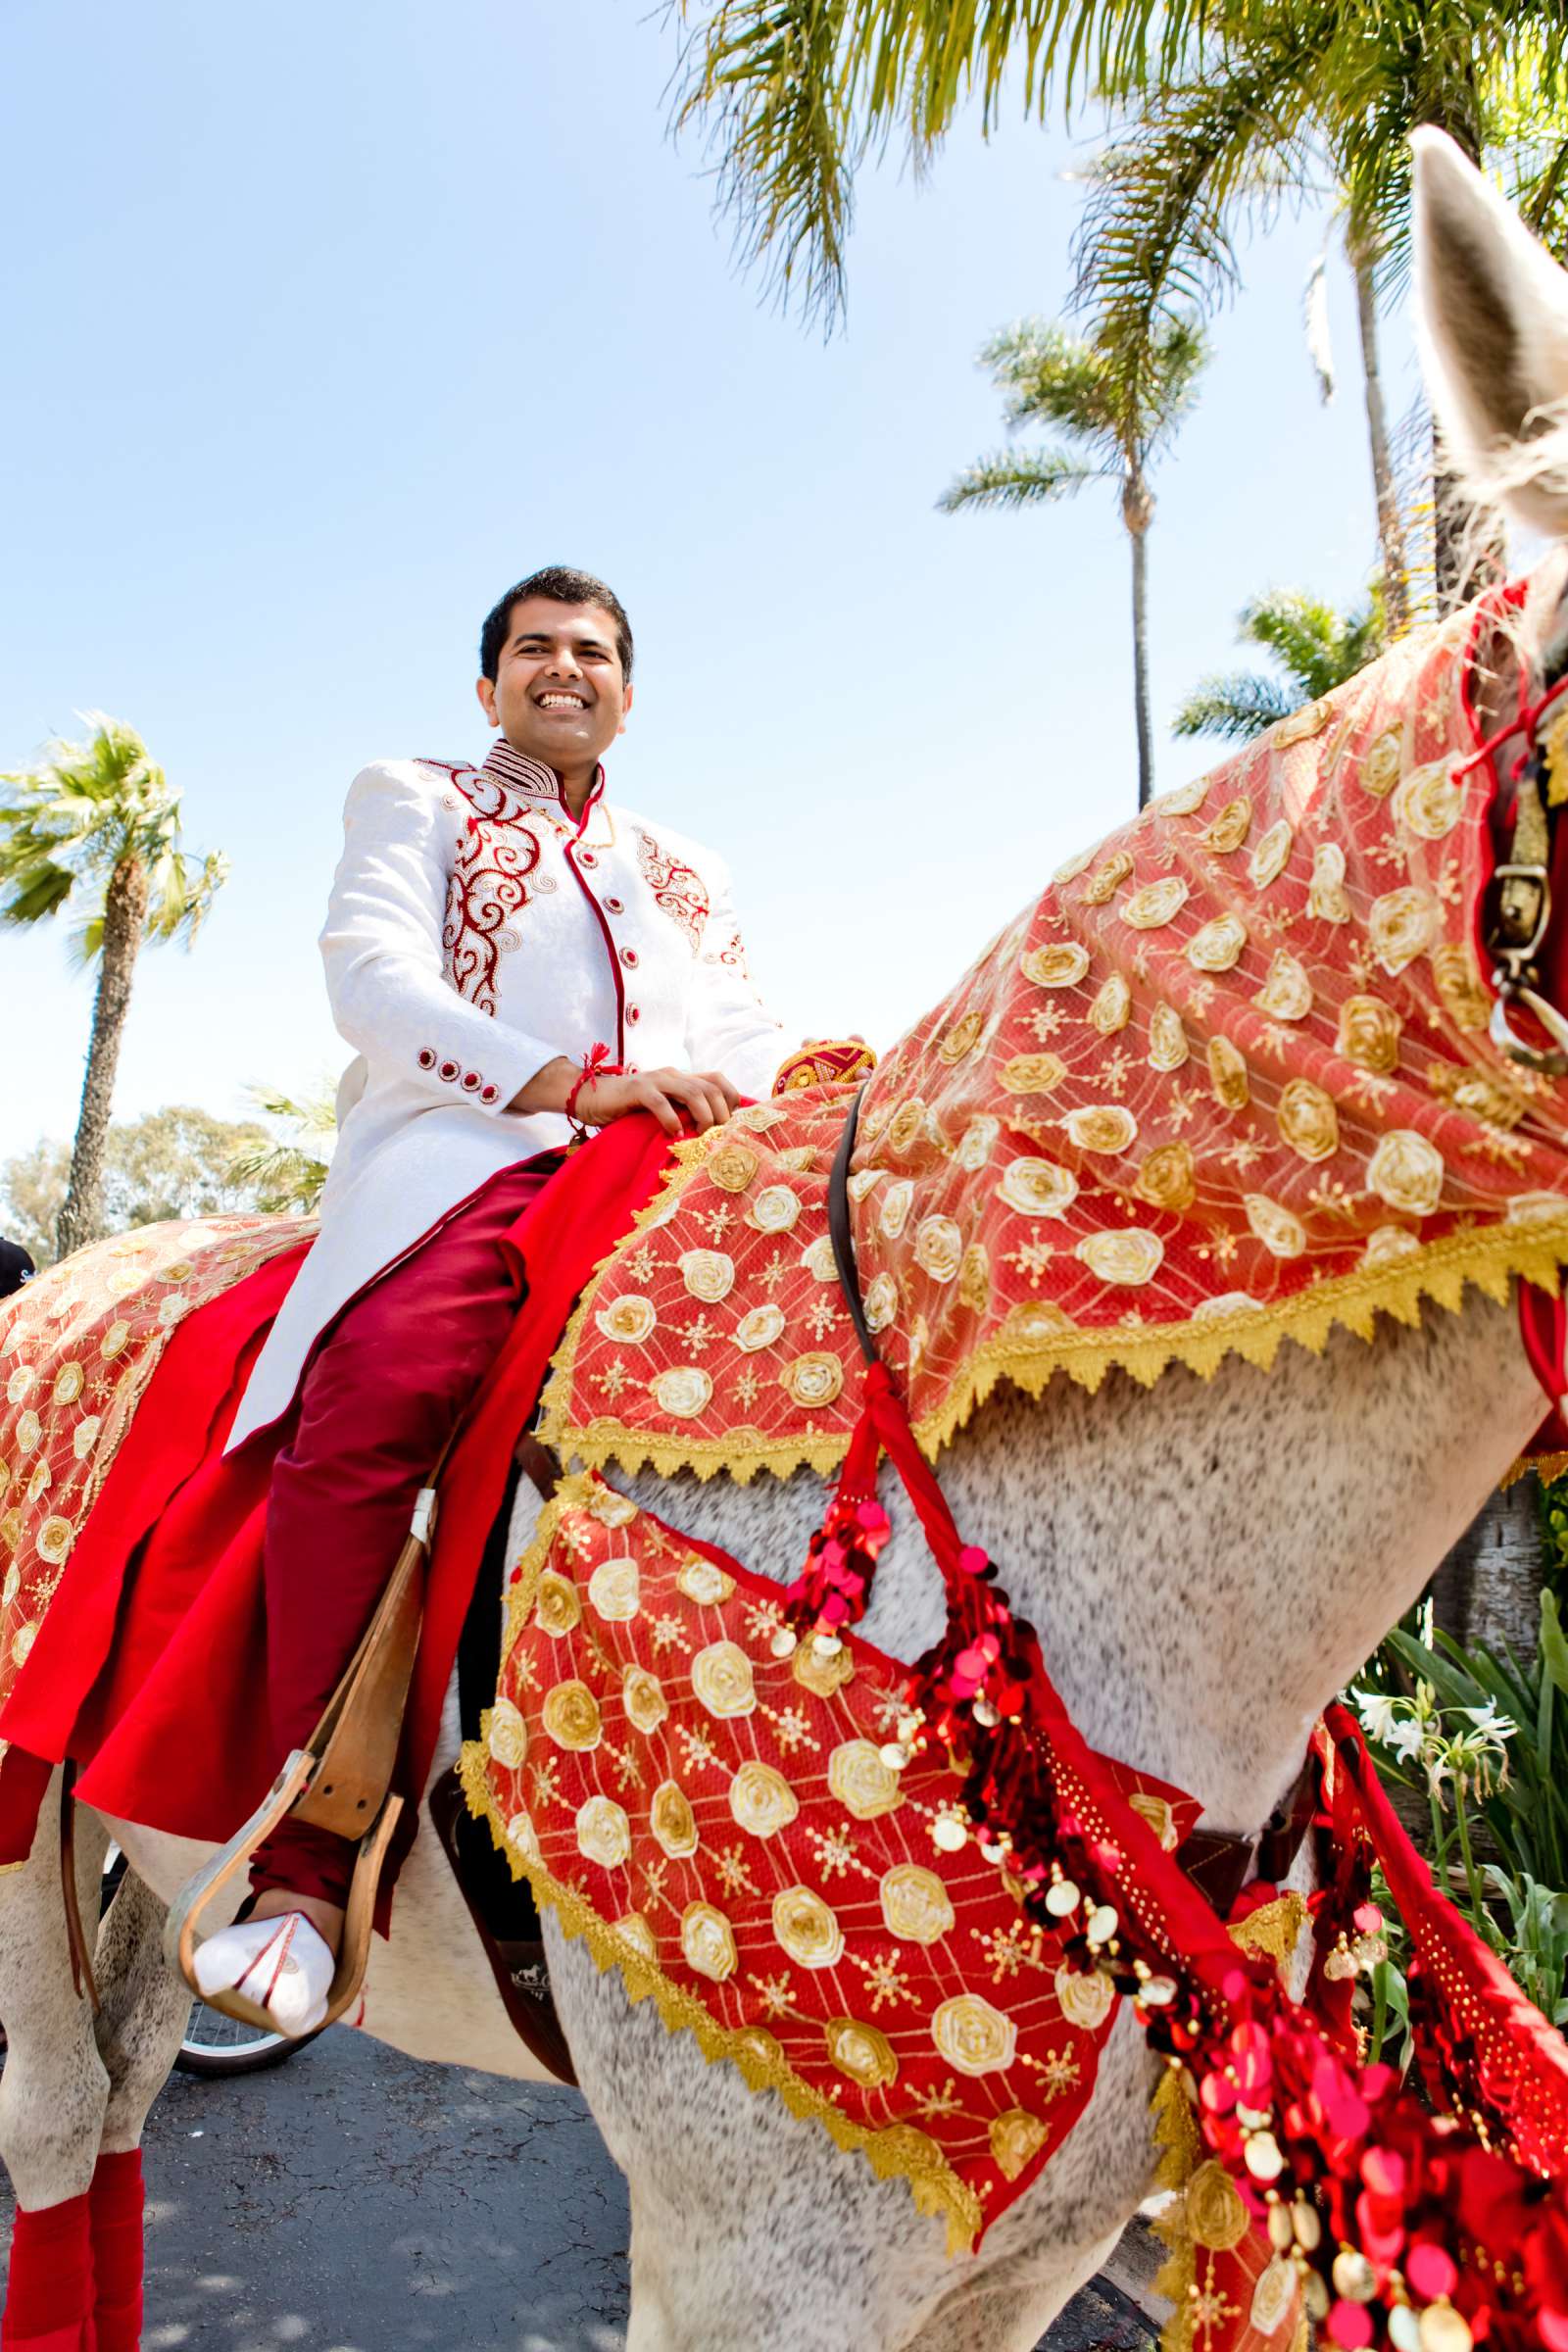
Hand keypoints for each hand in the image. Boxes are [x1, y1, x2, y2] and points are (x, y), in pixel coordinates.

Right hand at [579, 1067, 740, 1137]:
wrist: (589, 1097)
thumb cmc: (626, 1109)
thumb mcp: (660, 1110)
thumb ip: (680, 1113)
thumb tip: (708, 1134)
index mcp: (680, 1078)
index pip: (717, 1079)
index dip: (731, 1098)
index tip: (731, 1123)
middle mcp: (672, 1075)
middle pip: (710, 1087)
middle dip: (721, 1113)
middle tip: (719, 1136)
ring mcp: (655, 1080)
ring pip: (692, 1092)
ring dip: (703, 1116)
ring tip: (701, 1135)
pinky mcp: (637, 1089)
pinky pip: (660, 1102)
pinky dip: (671, 1119)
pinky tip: (675, 1134)